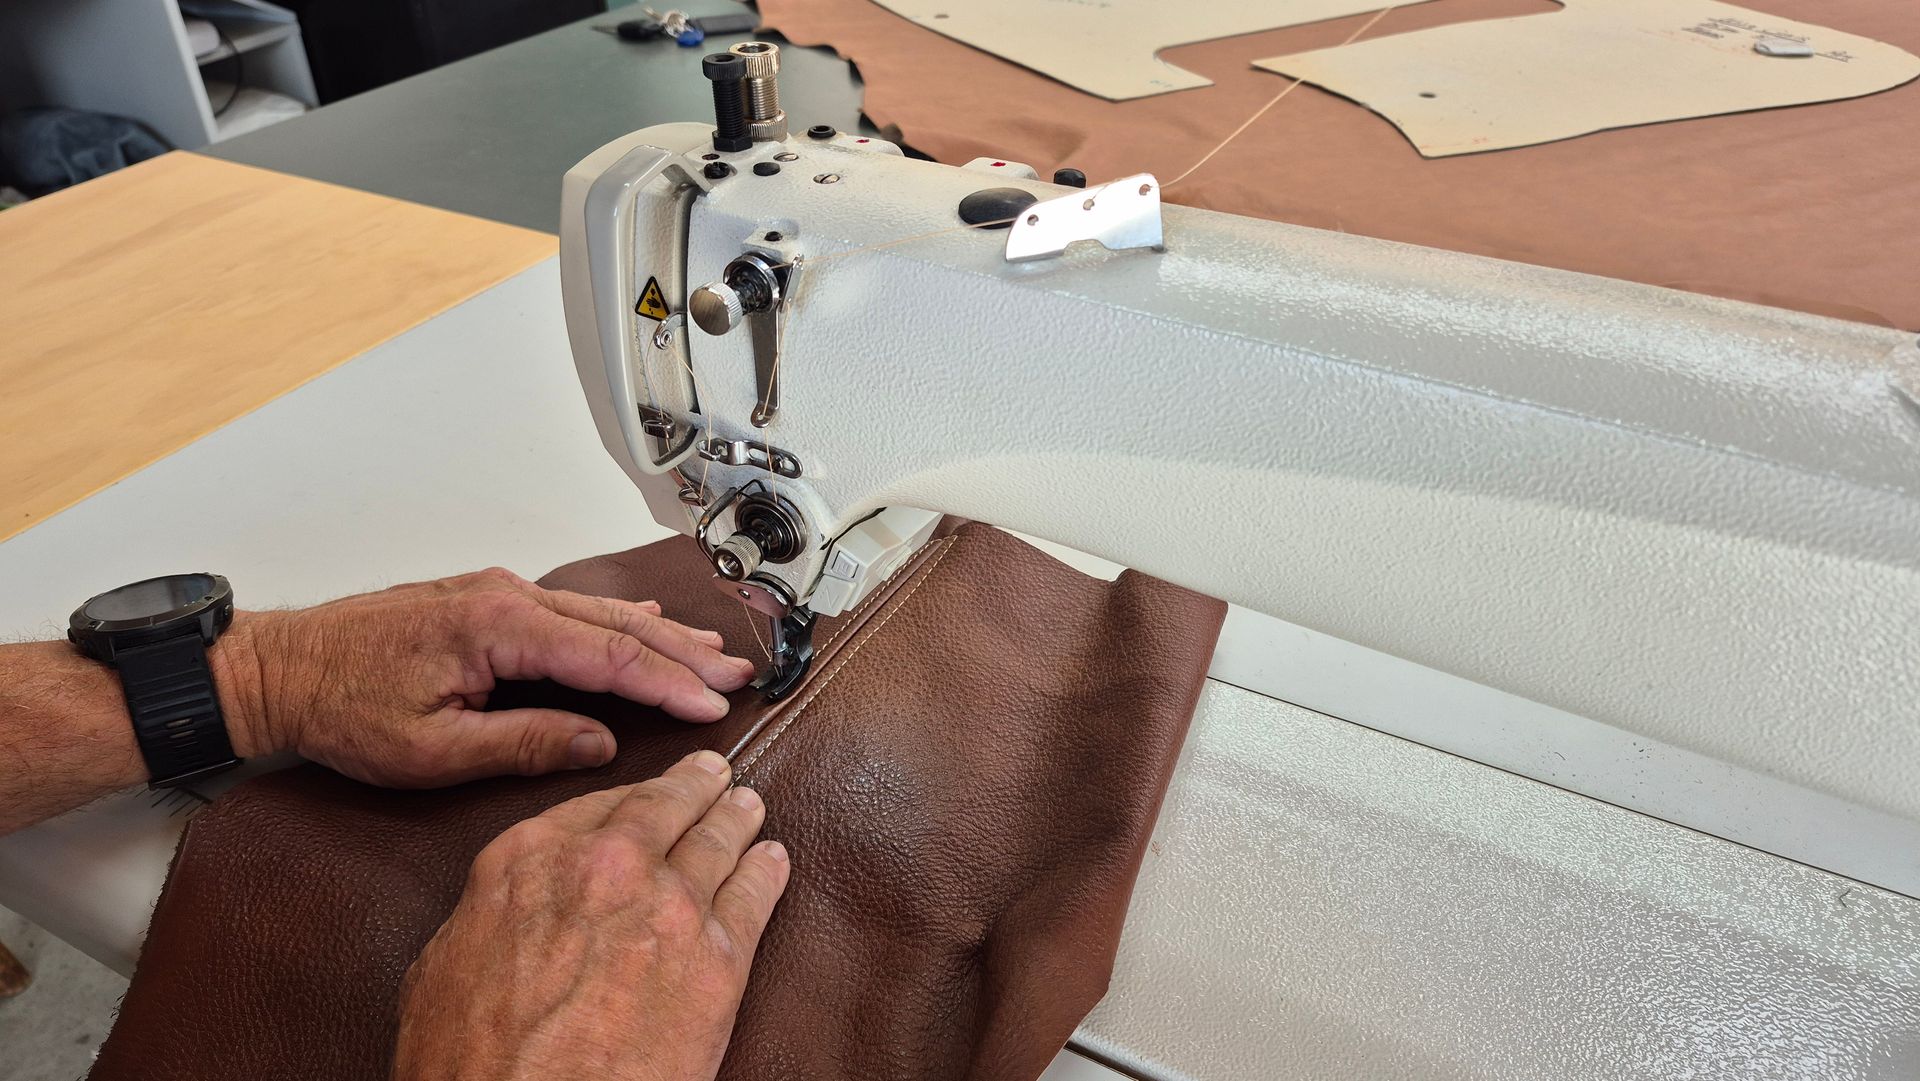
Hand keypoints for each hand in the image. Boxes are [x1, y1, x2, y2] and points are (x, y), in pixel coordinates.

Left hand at [213, 567, 756, 786]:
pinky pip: (568, 608)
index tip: (715, 706)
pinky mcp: (482, 600)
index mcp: (497, 627)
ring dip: (658, 635)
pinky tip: (645, 623)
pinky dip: (616, 621)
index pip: (608, 656)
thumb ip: (523, 741)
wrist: (276, 670)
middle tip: (739, 675)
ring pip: (597, 612)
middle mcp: (503, 596)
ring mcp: (493, 592)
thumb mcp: (432, 748)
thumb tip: (600, 741)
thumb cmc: (339, 708)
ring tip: (710, 654)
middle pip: (616, 626)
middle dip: (683, 654)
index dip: (668, 685)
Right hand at [392, 751, 790, 1080]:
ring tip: (749, 809)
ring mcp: (669, 906)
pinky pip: (754, 898)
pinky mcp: (718, 959)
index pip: (599, 804)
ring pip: (717, 842)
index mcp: (531, 858)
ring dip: (737, 820)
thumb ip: (489, 912)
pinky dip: (767, 873)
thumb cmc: (469, 1060)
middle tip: (714, 774)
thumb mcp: (444, 964)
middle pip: (666, 806)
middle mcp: (606, 866)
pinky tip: (772, 862)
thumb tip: (511, 907)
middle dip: (695, 786)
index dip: (633, 795)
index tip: (653, 789)